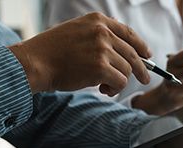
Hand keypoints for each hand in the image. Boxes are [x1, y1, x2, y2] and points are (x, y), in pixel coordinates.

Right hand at [8, 12, 150, 95]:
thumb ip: (99, 34)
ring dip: (119, 81)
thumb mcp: (77, 31)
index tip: (147, 54)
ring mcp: (102, 49)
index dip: (141, 45)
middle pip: (133, 53)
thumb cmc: (53, 51)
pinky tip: (104, 90)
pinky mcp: (101, 67)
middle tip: (145, 79)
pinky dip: (115, 89)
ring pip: (127, 70)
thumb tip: (122, 44)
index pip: (128, 32)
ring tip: (106, 86)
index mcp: (98, 21)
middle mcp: (103, 32)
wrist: (35, 62)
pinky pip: (120, 81)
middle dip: (142, 69)